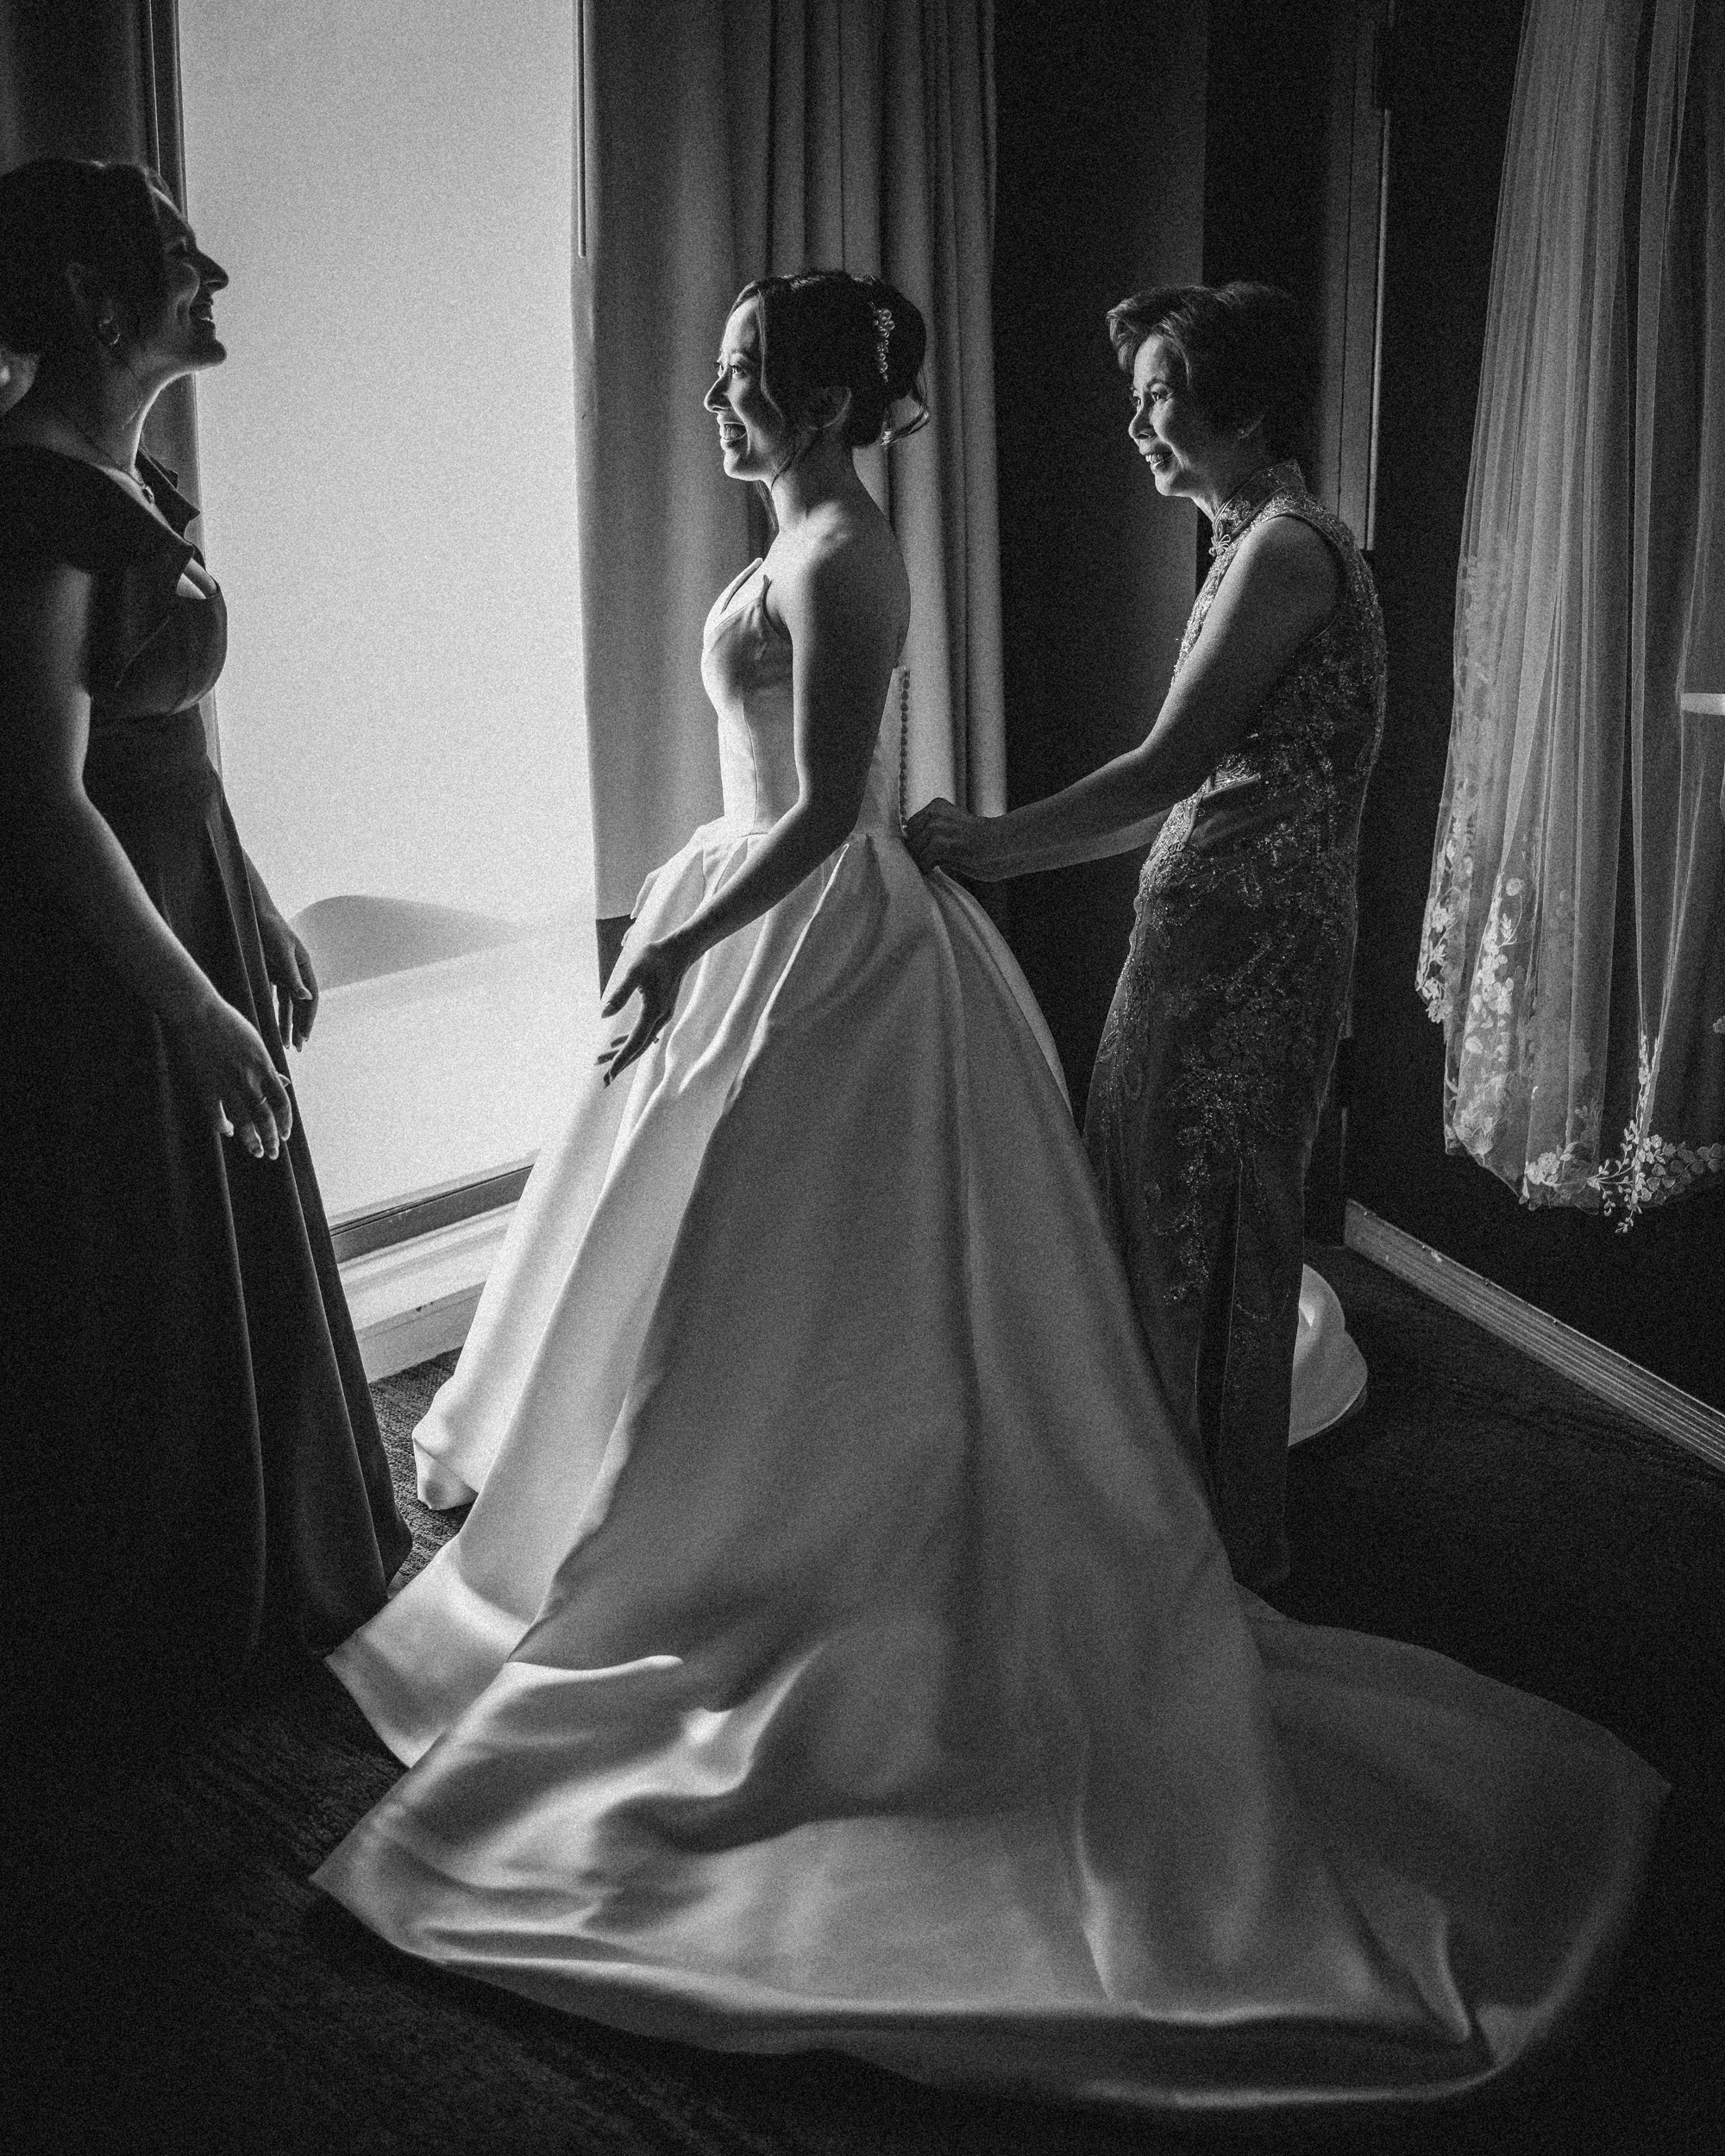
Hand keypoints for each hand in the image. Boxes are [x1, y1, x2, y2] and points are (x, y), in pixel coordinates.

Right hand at [171, 991, 293, 1159]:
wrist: (197, 1012)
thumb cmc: (229, 1024)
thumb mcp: (256, 1043)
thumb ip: (269, 1067)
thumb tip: (284, 1085)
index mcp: (263, 1066)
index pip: (281, 1103)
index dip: (285, 1122)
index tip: (285, 1135)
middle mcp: (248, 1078)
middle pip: (264, 1118)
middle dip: (270, 1139)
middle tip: (272, 1154)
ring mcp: (226, 1083)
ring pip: (243, 1121)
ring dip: (251, 1140)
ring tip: (256, 1151)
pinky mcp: (205, 1085)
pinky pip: (216, 1116)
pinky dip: (224, 1127)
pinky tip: (229, 1132)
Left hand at [255, 907, 318, 1047]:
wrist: (252, 913)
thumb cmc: (270, 930)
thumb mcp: (282, 953)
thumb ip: (293, 976)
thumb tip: (306, 998)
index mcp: (305, 967)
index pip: (311, 997)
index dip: (308, 1017)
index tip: (305, 1036)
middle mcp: (296, 973)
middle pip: (301, 1005)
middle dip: (300, 1026)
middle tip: (299, 1047)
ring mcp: (283, 974)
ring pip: (288, 1005)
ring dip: (288, 1024)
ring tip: (287, 1044)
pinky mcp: (269, 974)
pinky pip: (274, 998)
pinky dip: (274, 1012)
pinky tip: (273, 1026)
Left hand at [596, 937, 691, 1086]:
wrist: (678, 951)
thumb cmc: (655, 957)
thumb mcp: (633, 972)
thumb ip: (619, 995)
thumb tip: (603, 1016)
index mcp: (654, 1012)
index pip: (635, 1043)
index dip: (621, 1060)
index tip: (609, 1076)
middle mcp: (660, 1019)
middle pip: (638, 1048)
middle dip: (620, 1063)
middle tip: (603, 1080)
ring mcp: (662, 1017)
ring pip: (640, 1042)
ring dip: (623, 1052)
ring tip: (602, 1060)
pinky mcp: (660, 1012)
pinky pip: (644, 1033)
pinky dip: (629, 1041)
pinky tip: (614, 1043)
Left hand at [903, 797, 1005, 879]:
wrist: (999, 843)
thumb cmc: (976, 840)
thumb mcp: (951, 827)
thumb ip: (933, 831)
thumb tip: (909, 844)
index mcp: (936, 805)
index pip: (911, 825)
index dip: (917, 841)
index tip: (926, 851)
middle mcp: (934, 813)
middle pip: (910, 838)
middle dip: (918, 851)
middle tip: (930, 860)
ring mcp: (937, 827)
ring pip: (915, 850)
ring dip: (923, 860)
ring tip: (935, 864)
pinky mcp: (941, 843)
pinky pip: (923, 859)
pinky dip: (927, 867)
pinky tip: (935, 868)